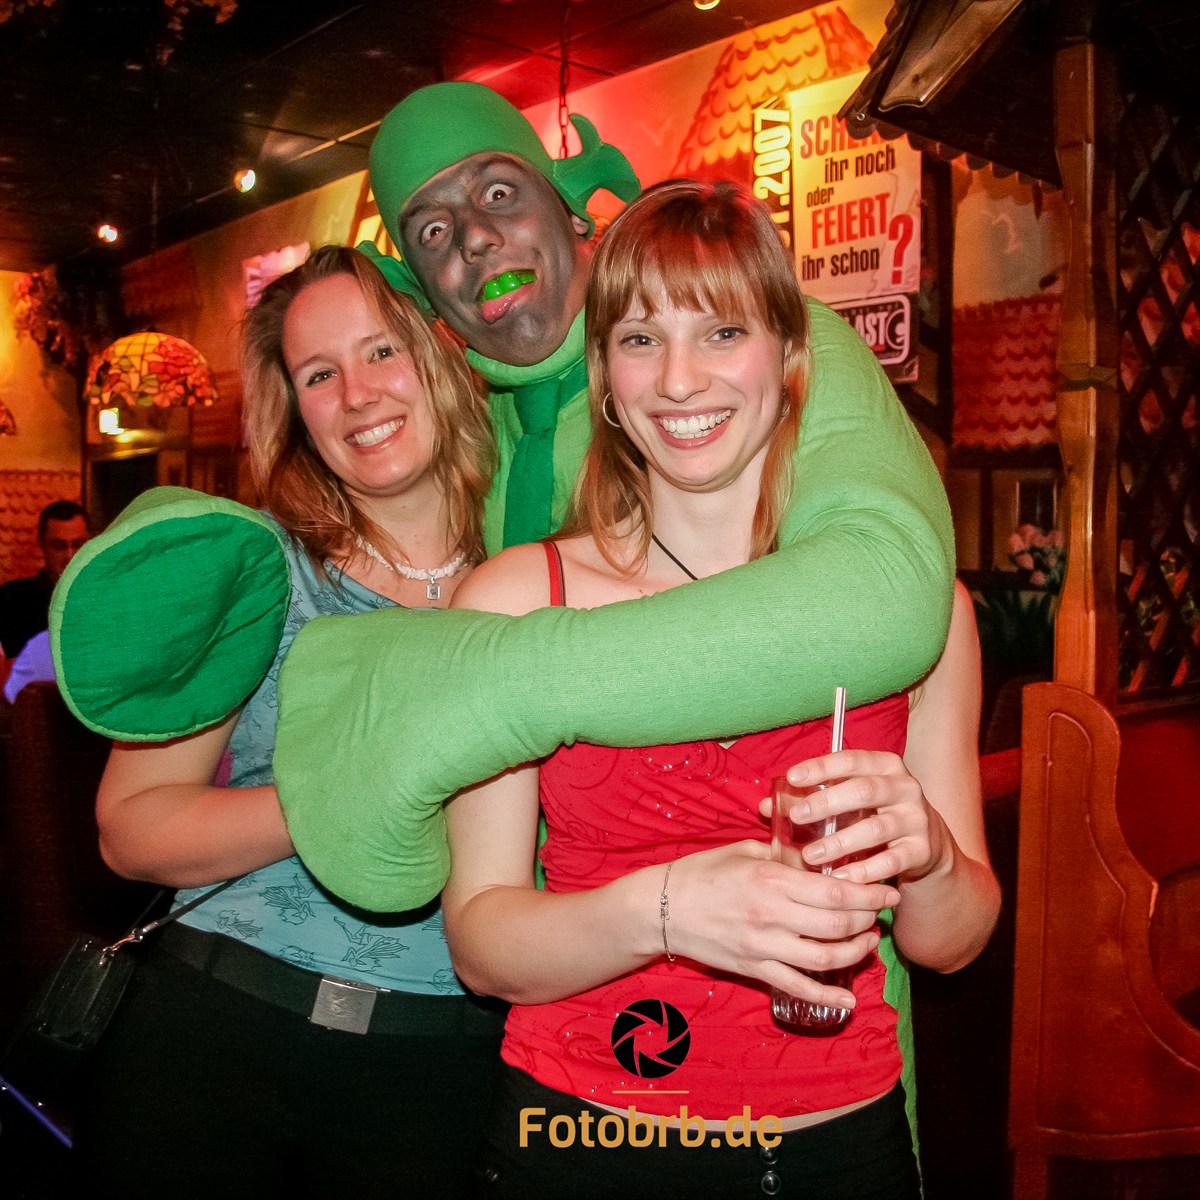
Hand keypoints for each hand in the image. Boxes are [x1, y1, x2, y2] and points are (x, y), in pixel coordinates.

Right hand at [662, 840, 899, 1009]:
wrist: (660, 907)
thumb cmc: (701, 872)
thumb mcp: (743, 851)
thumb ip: (782, 855)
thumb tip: (815, 856)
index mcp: (769, 878)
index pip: (832, 890)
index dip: (867, 893)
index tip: (886, 890)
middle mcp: (770, 914)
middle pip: (836, 924)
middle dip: (867, 919)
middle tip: (880, 912)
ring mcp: (762, 945)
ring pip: (824, 957)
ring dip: (855, 952)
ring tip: (868, 941)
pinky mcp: (753, 968)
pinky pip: (796, 987)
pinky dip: (826, 996)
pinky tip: (848, 998)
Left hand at [769, 749, 955, 887]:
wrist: (926, 843)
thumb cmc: (872, 814)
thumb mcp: (848, 800)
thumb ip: (812, 798)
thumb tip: (766, 805)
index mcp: (884, 766)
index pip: (850, 759)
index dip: (821, 767)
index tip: (792, 777)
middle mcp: (904, 787)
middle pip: (864, 790)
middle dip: (827, 803)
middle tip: (796, 816)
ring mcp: (917, 818)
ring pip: (876, 828)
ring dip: (840, 842)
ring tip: (811, 855)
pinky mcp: (922, 850)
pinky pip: (892, 861)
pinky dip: (864, 870)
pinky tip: (840, 876)